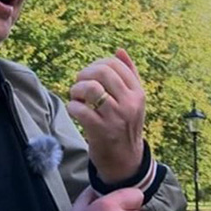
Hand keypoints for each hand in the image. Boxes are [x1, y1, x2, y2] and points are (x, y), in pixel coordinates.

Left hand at [67, 48, 144, 182]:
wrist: (125, 161)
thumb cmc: (125, 126)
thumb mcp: (134, 101)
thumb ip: (130, 74)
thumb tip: (119, 50)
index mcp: (138, 93)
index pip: (115, 64)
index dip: (96, 64)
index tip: (90, 75)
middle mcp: (129, 103)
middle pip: (102, 72)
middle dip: (84, 74)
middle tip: (79, 85)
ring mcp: (116, 117)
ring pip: (91, 88)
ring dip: (77, 90)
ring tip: (76, 97)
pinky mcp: (101, 131)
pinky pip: (80, 110)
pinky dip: (73, 107)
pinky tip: (75, 110)